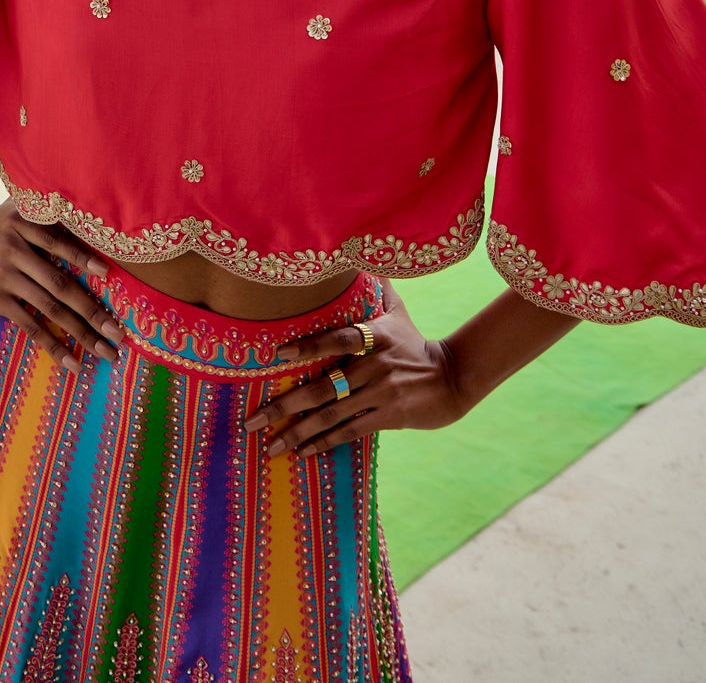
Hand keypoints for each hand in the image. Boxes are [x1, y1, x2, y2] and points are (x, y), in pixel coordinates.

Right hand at [0, 200, 123, 373]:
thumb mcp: (13, 211)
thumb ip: (43, 212)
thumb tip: (85, 216)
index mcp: (23, 223)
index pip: (58, 241)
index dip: (82, 257)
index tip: (108, 274)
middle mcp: (15, 250)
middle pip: (60, 284)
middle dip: (92, 311)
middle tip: (118, 333)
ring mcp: (5, 277)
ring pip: (50, 309)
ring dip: (81, 332)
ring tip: (106, 351)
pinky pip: (30, 326)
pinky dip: (53, 345)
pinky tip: (72, 362)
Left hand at [243, 283, 467, 456]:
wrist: (452, 378)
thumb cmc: (416, 343)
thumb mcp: (398, 312)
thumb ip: (376, 288)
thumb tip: (359, 254)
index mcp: (373, 336)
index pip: (337, 339)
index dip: (308, 345)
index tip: (278, 355)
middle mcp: (375, 365)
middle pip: (324, 387)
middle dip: (284, 405)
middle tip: (253, 419)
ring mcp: (381, 393)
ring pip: (331, 414)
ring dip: (298, 432)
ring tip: (271, 445)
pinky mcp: (389, 416)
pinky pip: (349, 431)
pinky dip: (324, 442)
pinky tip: (302, 452)